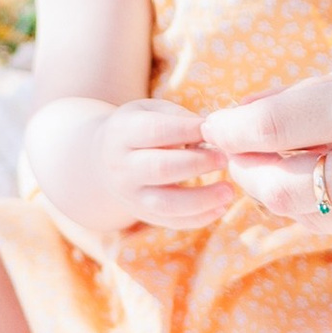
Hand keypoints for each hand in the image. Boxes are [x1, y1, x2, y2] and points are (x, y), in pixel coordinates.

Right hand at [29, 95, 233, 238]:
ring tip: (229, 192)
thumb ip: (178, 118)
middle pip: (160, 168)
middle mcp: (122, 167)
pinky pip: (170, 222)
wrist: (102, 160)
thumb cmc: (140, 127)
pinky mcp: (141, 214)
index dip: (187, 130)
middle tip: (225, 158)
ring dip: (201, 200)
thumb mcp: (151, 111)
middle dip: (197, 164)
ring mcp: (130, 195)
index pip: (156, 131)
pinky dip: (197, 219)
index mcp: (123, 133)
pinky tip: (220, 208)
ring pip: (164, 204)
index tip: (215, 129)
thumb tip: (214, 132)